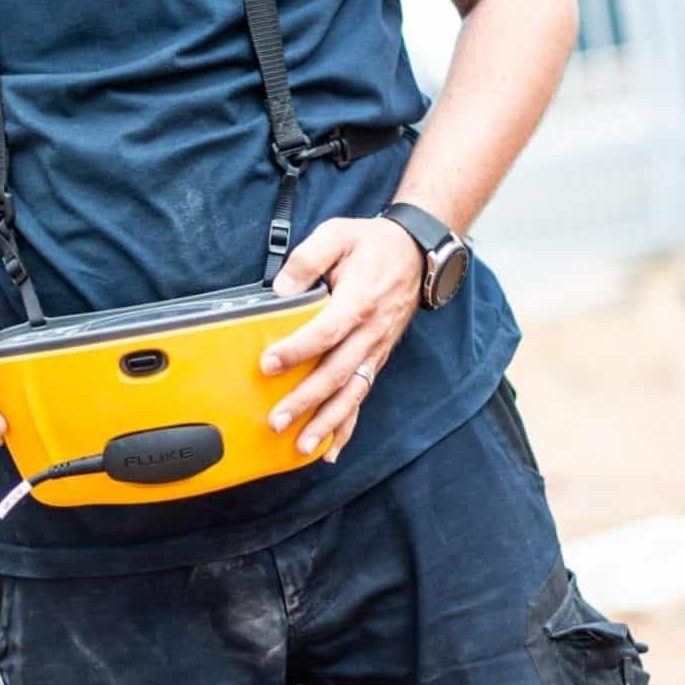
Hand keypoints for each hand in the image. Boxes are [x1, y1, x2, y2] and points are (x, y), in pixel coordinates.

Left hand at [259, 217, 422, 462]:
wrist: (416, 253)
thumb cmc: (372, 244)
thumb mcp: (337, 235)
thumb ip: (308, 258)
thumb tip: (281, 289)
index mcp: (359, 302)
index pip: (325, 333)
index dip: (297, 350)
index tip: (268, 364)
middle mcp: (370, 333)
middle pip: (337, 374)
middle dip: (307, 401)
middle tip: (277, 421)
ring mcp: (376, 350)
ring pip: (352, 393)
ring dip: (327, 423)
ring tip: (302, 447)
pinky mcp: (376, 359)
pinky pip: (361, 396)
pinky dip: (347, 425)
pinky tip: (330, 449)